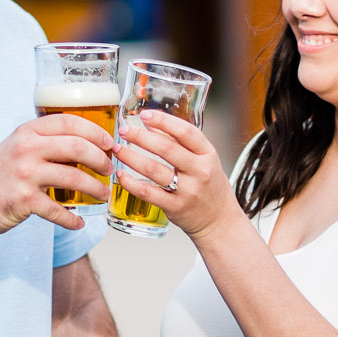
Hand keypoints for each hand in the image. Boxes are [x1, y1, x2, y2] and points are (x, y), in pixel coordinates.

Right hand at [0, 114, 115, 238]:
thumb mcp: (17, 147)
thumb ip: (44, 142)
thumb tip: (84, 145)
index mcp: (27, 132)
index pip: (68, 122)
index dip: (95, 131)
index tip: (109, 142)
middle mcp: (26, 149)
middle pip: (77, 147)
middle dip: (100, 159)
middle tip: (109, 169)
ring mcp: (25, 174)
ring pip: (74, 178)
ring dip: (95, 189)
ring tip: (103, 195)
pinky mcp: (24, 201)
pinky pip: (58, 210)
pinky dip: (72, 219)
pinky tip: (79, 222)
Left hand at [111, 111, 245, 244]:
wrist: (220, 221)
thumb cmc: (210, 187)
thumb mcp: (204, 160)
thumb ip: (181, 143)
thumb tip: (152, 125)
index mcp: (208, 154)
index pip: (185, 132)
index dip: (163, 121)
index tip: (144, 115)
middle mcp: (200, 171)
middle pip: (166, 148)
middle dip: (141, 137)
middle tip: (124, 130)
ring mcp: (188, 191)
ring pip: (154, 169)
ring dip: (131, 157)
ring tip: (117, 149)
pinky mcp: (176, 207)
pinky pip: (149, 193)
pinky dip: (132, 183)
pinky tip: (121, 175)